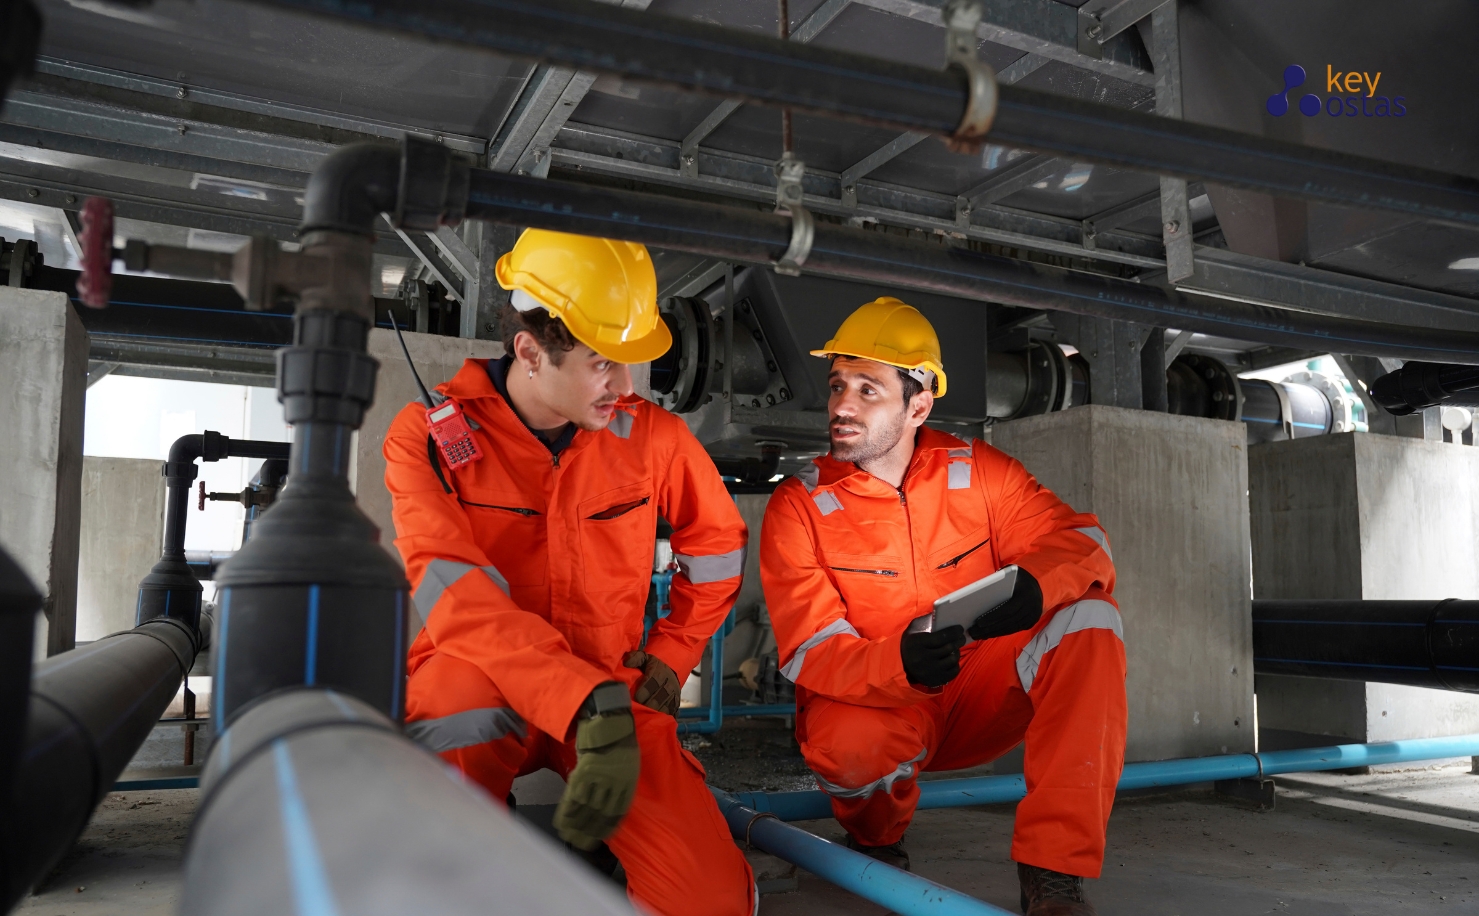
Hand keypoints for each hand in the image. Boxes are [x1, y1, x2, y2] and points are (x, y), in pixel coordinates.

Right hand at [554, 688, 640, 850]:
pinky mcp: (583, 773)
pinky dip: (566, 811)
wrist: (606, 722)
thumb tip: (604, 804)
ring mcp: (599, 779)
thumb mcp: (626, 764)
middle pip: (601, 814)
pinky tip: (561, 822)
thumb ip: (618, 785)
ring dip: (575, 826)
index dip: (607, 828)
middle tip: (581, 845)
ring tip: (568, 837)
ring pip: (586, 809)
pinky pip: (574, 797)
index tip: (599, 838)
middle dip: (589, 832)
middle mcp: (615, 784)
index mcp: (628, 783)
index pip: (617, 813)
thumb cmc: (617, 742)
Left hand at [623, 650, 679, 716]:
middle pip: (661, 695)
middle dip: (651, 704)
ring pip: (667, 705)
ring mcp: (673, 695)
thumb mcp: (644, 658)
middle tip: (641, 710)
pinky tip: (658, 723)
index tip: (637, 697)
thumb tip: (627, 662)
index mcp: (659, 672)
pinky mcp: (676, 703)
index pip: (654, 680)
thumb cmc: (651, 666)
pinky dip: (666, 718)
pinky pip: (672, 711)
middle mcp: (668, 684)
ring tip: (647, 719)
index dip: (646, 689)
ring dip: (658, 712)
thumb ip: (635, 658)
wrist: (670, 669)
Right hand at [900, 625, 965, 687]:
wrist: (902, 665)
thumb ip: (927, 622)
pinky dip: (955, 664)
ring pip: (952, 659)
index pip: (940, 637)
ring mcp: (929, 671)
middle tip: (962, 637)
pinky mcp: (935, 681)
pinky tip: (952, 659)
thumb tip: (946, 617)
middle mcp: (922, 659)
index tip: (960, 628)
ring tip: (955, 648)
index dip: (953, 632)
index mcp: (917, 644)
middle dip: (958, 640)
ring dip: (957, 652)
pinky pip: (953, 671)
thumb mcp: (914, 630)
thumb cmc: (912, 643)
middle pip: (948, 648)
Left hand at [968, 567, 1043, 640]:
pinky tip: (989, 634)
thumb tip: (978, 595)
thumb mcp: (1009, 576)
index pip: (1007, 610)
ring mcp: (1033, 616)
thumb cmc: (1017, 579)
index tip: (978, 622)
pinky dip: (1001, 632)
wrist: (1038, 585)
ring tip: (978, 635)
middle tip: (973, 632)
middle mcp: (1031, 607)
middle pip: (1007, 622)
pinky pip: (1014, 629)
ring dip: (993, 633)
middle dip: (989, 628)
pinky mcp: (1031, 622)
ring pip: (1010, 628)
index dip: (992, 617)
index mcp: (1025, 595)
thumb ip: (998, 583)